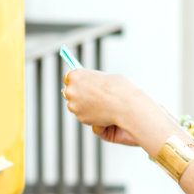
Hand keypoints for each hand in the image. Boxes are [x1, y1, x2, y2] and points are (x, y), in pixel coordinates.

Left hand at [62, 70, 181, 152]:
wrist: (125, 105)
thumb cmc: (120, 89)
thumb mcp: (105, 78)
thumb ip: (94, 81)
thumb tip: (92, 85)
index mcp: (76, 76)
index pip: (68, 77)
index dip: (76, 81)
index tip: (80, 84)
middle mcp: (71, 90)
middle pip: (69, 91)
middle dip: (79, 94)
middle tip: (92, 95)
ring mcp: (74, 105)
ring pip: (76, 105)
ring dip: (85, 105)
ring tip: (101, 104)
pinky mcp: (80, 117)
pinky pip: (83, 115)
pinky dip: (91, 115)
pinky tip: (102, 112)